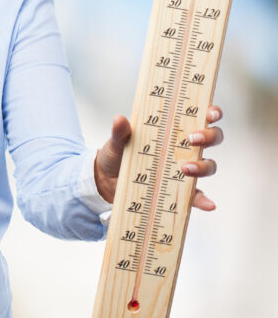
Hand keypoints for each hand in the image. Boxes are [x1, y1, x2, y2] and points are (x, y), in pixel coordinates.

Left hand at [93, 105, 223, 210]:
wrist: (106, 183)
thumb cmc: (116, 156)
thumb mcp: (116, 142)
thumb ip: (120, 132)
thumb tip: (119, 119)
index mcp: (171, 130)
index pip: (200, 117)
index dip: (212, 113)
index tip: (210, 114)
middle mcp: (183, 148)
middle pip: (212, 138)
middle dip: (209, 136)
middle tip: (191, 139)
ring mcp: (184, 169)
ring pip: (208, 164)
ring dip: (203, 166)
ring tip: (185, 168)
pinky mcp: (179, 190)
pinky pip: (196, 196)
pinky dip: (204, 200)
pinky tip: (208, 204)